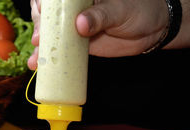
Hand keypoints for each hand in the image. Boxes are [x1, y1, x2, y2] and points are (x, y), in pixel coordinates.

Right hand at [28, 0, 168, 69]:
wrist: (152, 30)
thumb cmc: (139, 10)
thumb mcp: (120, 10)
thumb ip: (100, 15)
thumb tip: (80, 24)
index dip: (41, 3)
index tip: (40, 12)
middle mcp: (72, 8)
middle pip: (46, 15)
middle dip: (39, 27)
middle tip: (39, 39)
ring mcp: (72, 26)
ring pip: (49, 34)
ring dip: (39, 47)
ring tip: (36, 59)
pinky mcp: (76, 43)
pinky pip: (59, 49)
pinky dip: (47, 57)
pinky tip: (38, 64)